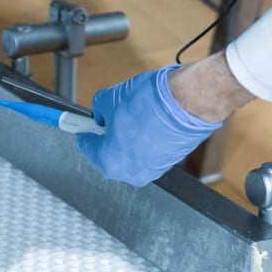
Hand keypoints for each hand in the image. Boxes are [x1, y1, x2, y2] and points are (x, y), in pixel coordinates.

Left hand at [74, 66, 221, 185]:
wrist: (189, 101)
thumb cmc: (151, 102)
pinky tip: (150, 120)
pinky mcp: (170, 162)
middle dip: (108, 135)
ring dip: (128, 137)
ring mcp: (153, 170)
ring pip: (130, 153)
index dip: (84, 130)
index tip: (81, 124)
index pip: (87, 147)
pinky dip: (146, 139)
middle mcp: (130, 173)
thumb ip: (99, 109)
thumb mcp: (111, 98)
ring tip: (135, 114)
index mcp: (110, 161)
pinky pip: (149, 152)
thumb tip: (100, 113)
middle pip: (109, 154)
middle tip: (111, 114)